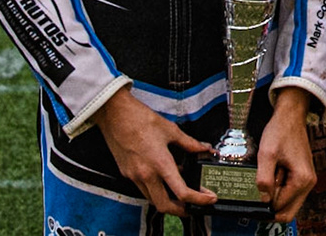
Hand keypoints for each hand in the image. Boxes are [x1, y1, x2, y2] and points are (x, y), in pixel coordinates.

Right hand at [89, 86, 215, 216]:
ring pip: (152, 199)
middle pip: (164, 205)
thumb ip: (190, 143)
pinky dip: (156, 189)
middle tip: (193, 207)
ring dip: (167, 200)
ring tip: (180, 190)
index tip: (209, 199)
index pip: (182, 192)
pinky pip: (143, 188)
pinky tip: (164, 177)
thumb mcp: (171, 130)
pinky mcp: (127, 173)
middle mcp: (146, 174)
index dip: (199, 199)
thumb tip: (204, 148)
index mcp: (160, 163)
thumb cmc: (141, 119)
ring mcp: (134, 176)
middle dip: (181, 211)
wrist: (115, 115)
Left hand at [256, 86, 318, 222]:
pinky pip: (290, 192)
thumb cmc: (280, 132)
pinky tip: (277, 170)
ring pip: (288, 202)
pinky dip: (280, 186)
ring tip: (273, 171)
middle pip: (288, 210)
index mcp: (302, 179)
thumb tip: (264, 199)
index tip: (259, 185)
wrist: (291, 116)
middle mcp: (309, 182)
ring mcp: (308, 180)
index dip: (266, 200)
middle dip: (273, 201)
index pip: (280, 206)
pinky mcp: (303, 176)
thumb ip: (264, 180)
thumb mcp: (266, 155)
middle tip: (265, 182)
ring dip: (276, 192)